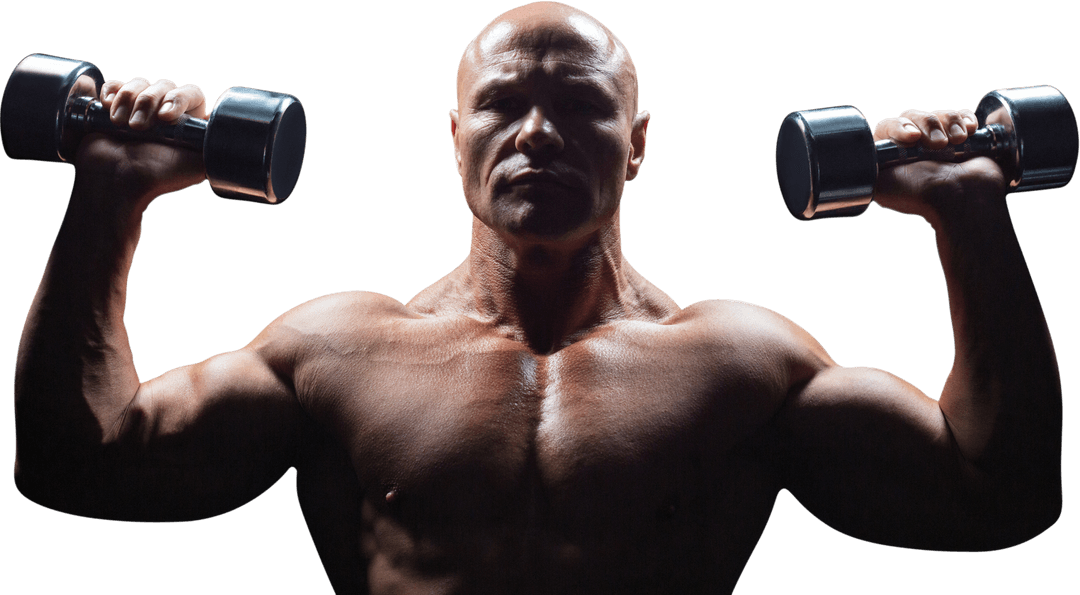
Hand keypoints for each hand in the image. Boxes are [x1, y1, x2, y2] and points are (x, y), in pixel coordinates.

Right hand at [74, 77, 208, 209]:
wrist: (116, 182)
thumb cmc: (155, 177)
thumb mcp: (196, 167)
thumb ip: (215, 147)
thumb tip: (231, 132)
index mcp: (188, 124)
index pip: (192, 94)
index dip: (179, 98)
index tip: (165, 117)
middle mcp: (166, 113)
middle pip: (164, 85)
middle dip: (148, 103)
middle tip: (138, 128)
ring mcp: (140, 108)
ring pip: (139, 84)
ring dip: (128, 101)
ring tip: (121, 125)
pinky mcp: (114, 106)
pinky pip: (115, 86)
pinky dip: (111, 93)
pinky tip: (109, 109)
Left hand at [871, 109, 1006, 225]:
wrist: (964, 200)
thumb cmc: (924, 197)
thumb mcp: (881, 186)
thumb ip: (866, 170)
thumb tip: (855, 159)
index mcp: (892, 157)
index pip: (888, 126)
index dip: (899, 126)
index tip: (912, 138)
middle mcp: (914, 149)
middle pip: (914, 116)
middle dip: (928, 125)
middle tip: (938, 145)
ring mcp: (940, 142)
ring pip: (939, 114)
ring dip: (949, 123)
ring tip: (957, 141)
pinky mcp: (964, 138)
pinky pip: (962, 116)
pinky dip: (965, 120)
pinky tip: (969, 131)